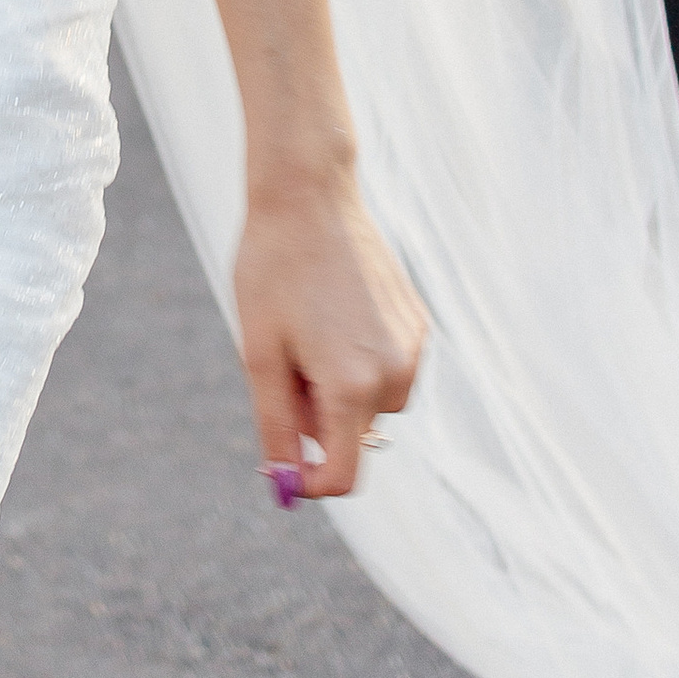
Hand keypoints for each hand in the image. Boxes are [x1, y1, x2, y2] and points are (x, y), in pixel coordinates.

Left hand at [234, 158, 426, 503]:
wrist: (309, 194)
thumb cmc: (273, 270)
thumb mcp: (260, 355)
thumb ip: (276, 427)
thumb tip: (285, 483)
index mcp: (353, 387)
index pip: (344, 476)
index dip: (310, 482)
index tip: (282, 463)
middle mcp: (395, 373)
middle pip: (355, 437)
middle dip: (317, 418)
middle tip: (284, 361)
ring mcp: (413, 346)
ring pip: (372, 404)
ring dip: (339, 389)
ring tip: (308, 330)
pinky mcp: (418, 322)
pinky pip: (388, 368)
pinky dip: (359, 360)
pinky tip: (332, 311)